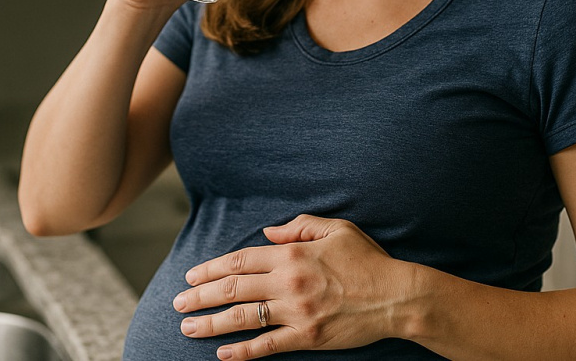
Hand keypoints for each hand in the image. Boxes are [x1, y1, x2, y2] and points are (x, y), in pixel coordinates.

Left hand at [173, 215, 410, 359]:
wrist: (397, 296)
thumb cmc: (368, 260)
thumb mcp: (336, 229)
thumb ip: (299, 227)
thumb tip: (269, 234)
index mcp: (293, 254)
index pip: (241, 260)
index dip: (212, 268)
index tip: (193, 275)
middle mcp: (289, 282)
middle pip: (233, 288)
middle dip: (201, 296)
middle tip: (178, 302)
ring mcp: (297, 312)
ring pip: (243, 317)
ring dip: (211, 323)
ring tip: (187, 327)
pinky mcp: (308, 336)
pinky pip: (268, 345)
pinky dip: (242, 351)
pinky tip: (222, 354)